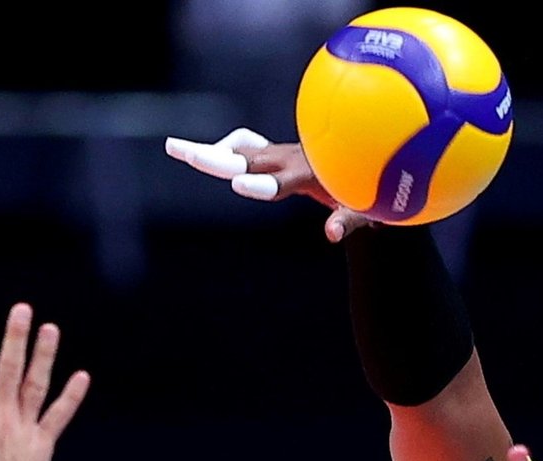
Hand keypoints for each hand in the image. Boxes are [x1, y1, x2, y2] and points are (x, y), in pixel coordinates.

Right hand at [0, 305, 87, 460]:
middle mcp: (1, 417)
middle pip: (9, 368)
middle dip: (15, 337)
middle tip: (22, 309)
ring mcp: (25, 430)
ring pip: (36, 385)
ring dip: (44, 356)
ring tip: (50, 329)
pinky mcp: (43, 446)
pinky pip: (59, 416)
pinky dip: (70, 397)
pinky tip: (81, 377)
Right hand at [163, 127, 374, 242]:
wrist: (367, 151)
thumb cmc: (368, 186)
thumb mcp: (365, 208)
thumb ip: (348, 220)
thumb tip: (330, 234)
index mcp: (307, 175)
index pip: (277, 182)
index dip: (258, 184)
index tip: (238, 184)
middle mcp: (287, 160)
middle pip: (243, 159)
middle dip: (213, 157)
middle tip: (181, 151)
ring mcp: (279, 154)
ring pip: (239, 149)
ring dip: (209, 149)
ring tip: (175, 148)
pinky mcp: (274, 153)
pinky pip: (244, 145)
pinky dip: (226, 147)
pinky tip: (207, 152)